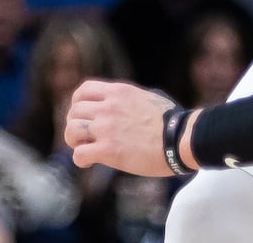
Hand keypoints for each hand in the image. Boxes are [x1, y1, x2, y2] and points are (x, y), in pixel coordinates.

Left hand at [64, 79, 181, 176]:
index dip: (77, 104)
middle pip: (73, 112)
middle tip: (85, 137)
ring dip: (75, 142)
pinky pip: (78, 154)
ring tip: (85, 148)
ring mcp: (106, 128)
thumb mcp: (149, 97)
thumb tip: (125, 104)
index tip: (84, 115)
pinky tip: (91, 162)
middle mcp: (108, 107)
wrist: (180, 139)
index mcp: (118, 92)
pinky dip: (81, 160)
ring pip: (71, 131)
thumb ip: (130, 99)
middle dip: (75, 125)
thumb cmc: (172, 121)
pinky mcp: (108, 150)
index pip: (83, 91)